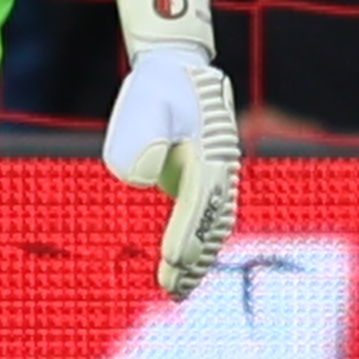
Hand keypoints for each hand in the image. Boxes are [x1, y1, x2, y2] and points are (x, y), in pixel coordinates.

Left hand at [105, 41, 243, 296]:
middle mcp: (220, 166)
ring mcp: (217, 174)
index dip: (185, 232)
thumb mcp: (146, 101)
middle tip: (171, 290)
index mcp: (210, 148)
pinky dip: (199, 246)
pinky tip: (186, 270)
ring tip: (177, 291)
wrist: (179, 66)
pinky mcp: (206, 180)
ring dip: (198, 260)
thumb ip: (140, 137)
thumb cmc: (159, 84)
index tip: (170, 260)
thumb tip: (138, 180)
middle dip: (192, 259)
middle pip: (211, 222)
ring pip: (214, 226)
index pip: (199, 200)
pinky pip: (208, 221)